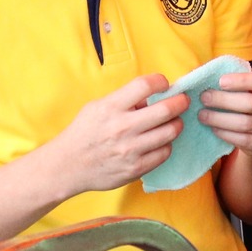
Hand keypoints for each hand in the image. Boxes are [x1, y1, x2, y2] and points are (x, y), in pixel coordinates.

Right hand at [47, 74, 188, 195]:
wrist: (68, 165)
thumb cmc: (84, 132)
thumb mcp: (97, 107)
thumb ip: (124, 100)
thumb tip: (152, 97)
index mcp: (111, 107)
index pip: (145, 85)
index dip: (161, 81)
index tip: (164, 84)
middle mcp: (122, 127)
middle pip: (165, 110)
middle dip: (180, 102)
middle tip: (183, 101)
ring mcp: (130, 150)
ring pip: (170, 132)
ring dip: (176, 124)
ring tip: (174, 122)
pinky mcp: (135, 168)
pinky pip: (164, 153)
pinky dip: (166, 145)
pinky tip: (161, 141)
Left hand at [200, 70, 251, 156]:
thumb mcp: (251, 88)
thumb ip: (236, 81)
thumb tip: (206, 75)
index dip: (242, 81)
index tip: (220, 81)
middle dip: (224, 100)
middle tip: (204, 98)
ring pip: (246, 123)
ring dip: (220, 119)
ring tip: (203, 115)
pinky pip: (245, 140)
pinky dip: (227, 134)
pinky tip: (214, 128)